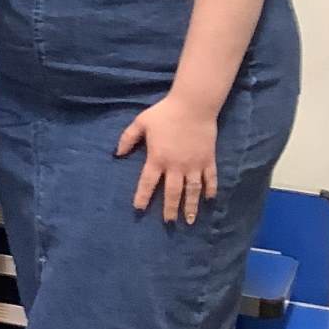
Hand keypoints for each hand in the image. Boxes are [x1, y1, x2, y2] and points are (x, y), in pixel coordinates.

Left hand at [117, 93, 219, 223]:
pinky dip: (210, 190)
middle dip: (170, 209)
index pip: (148, 182)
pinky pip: (210, 179)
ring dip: (191, 207)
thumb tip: (117, 154)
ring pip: (192, 191)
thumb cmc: (165, 113)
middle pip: (172, 192)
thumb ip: (128, 138)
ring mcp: (194, 164)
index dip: (143, 197)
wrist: (193, 105)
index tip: (139, 209)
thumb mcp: (141, 122)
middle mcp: (176, 166)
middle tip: (169, 223)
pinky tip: (209, 200)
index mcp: (158, 158)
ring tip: (190, 221)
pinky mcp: (208, 160)